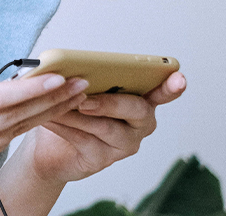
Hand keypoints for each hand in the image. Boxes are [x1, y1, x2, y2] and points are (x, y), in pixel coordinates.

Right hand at [0, 73, 89, 193]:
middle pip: (15, 116)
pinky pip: (6, 141)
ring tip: (74, 96)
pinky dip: (28, 125)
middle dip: (51, 99)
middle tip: (79, 82)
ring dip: (48, 112)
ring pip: (17, 129)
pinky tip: (47, 113)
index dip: (29, 88)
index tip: (56, 75)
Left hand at [24, 72, 187, 183]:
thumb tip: (70, 66)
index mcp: (139, 98)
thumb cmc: (68, 110)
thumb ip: (83, 77)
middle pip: (136, 110)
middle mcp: (139, 123)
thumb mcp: (77, 88)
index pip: (161, 91)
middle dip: (110, 103)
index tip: (178, 78)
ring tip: (58, 106)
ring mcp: (124, 144)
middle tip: (84, 99)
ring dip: (78, 115)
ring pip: (106, 127)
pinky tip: (49, 118)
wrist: (48, 146)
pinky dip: (64, 127)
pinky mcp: (103, 160)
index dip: (171, 86)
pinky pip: (85, 141)